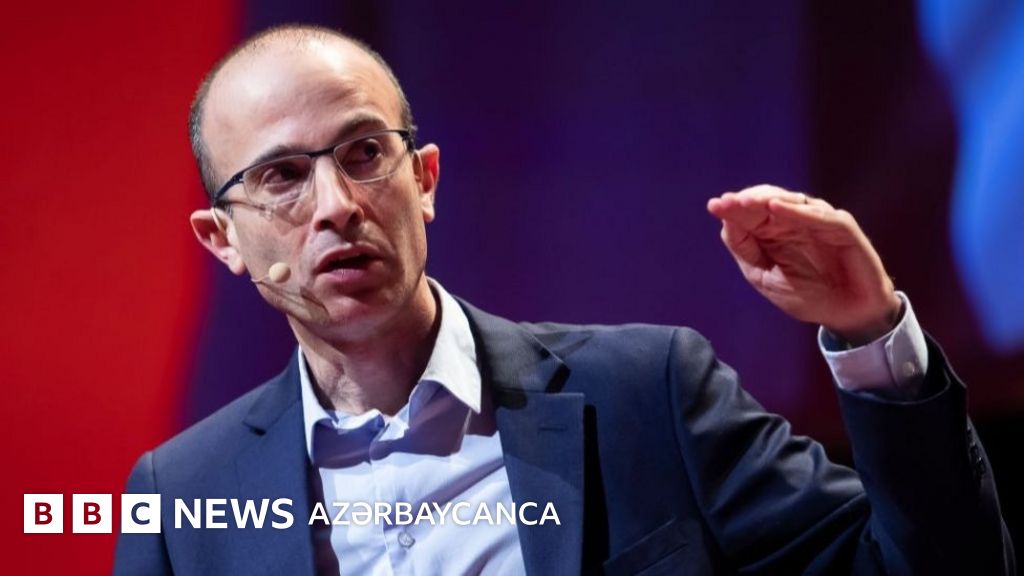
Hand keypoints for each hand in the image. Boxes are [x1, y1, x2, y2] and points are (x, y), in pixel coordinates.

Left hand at [707, 184, 900, 345]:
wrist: (846, 315)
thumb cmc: (808, 294)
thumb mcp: (765, 276)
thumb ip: (746, 250)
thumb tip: (725, 221)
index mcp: (774, 231)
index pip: (751, 213)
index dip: (732, 208)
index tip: (714, 205)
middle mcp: (796, 220)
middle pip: (767, 200)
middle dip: (746, 200)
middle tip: (726, 202)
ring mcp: (819, 221)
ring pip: (791, 201)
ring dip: (767, 199)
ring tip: (746, 201)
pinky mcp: (842, 229)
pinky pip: (820, 217)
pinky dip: (799, 212)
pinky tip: (777, 208)